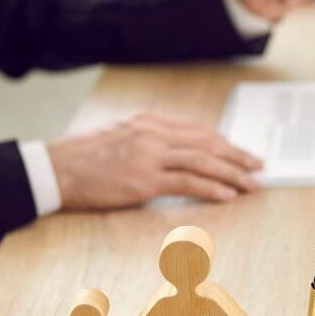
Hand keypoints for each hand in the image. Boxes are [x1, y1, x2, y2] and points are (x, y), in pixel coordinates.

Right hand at [48, 112, 262, 209]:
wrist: (56, 168)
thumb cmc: (85, 157)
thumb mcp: (122, 136)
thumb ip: (151, 140)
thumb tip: (180, 152)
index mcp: (150, 121)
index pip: (198, 130)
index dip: (225, 142)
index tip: (242, 152)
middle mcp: (153, 133)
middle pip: (207, 143)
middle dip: (237, 156)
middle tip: (258, 166)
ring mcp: (149, 155)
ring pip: (203, 162)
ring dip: (233, 173)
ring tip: (252, 183)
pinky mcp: (144, 180)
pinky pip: (187, 182)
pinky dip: (211, 188)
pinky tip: (228, 194)